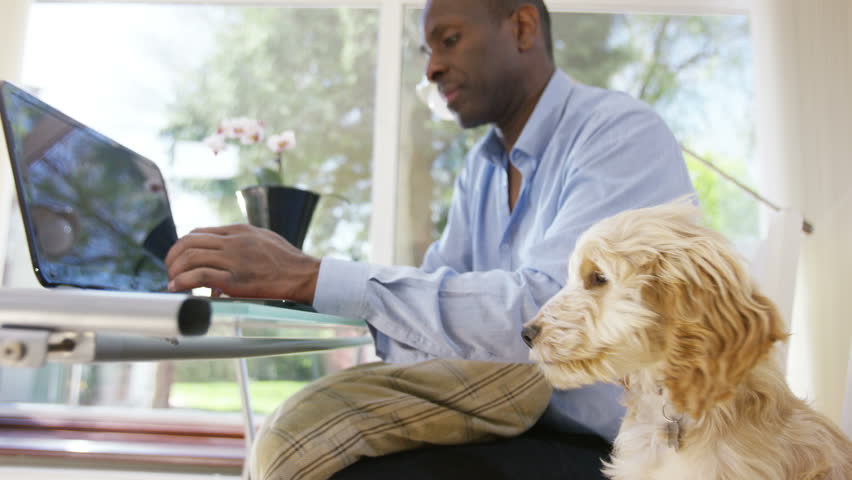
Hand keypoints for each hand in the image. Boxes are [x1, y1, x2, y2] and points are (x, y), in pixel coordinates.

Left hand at [164, 224, 319, 303]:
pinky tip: (178, 287)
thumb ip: (241, 242)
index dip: (183, 246)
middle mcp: (234, 241)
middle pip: (189, 242)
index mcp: (238, 230)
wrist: (303, 274)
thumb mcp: (263, 238)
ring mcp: (234, 260)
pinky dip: (184, 281)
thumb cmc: (287, 260)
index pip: (199, 232)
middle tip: (170, 271)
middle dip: (173, 257)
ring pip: (191, 257)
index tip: (179, 259)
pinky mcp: (236, 279)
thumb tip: (222, 253)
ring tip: (172, 282)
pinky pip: (201, 275)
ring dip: (175, 270)